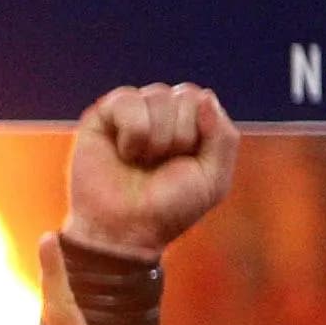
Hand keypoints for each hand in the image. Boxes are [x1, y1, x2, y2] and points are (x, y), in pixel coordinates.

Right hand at [62, 86, 234, 261]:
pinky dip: (133, 130)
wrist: (124, 231)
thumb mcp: (213, 179)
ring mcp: (130, 113)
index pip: (202, 98)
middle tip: (160, 163)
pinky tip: (124, 152)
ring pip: (157, 95)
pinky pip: (126, 99)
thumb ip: (224, 137)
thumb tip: (204, 97)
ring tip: (141, 161)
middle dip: (179, 135)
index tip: (184, 161)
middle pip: (184, 93)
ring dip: (155, 137)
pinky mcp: (101, 117)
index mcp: (189, 123)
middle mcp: (160, 114)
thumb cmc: (167, 208)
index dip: (198, 131)